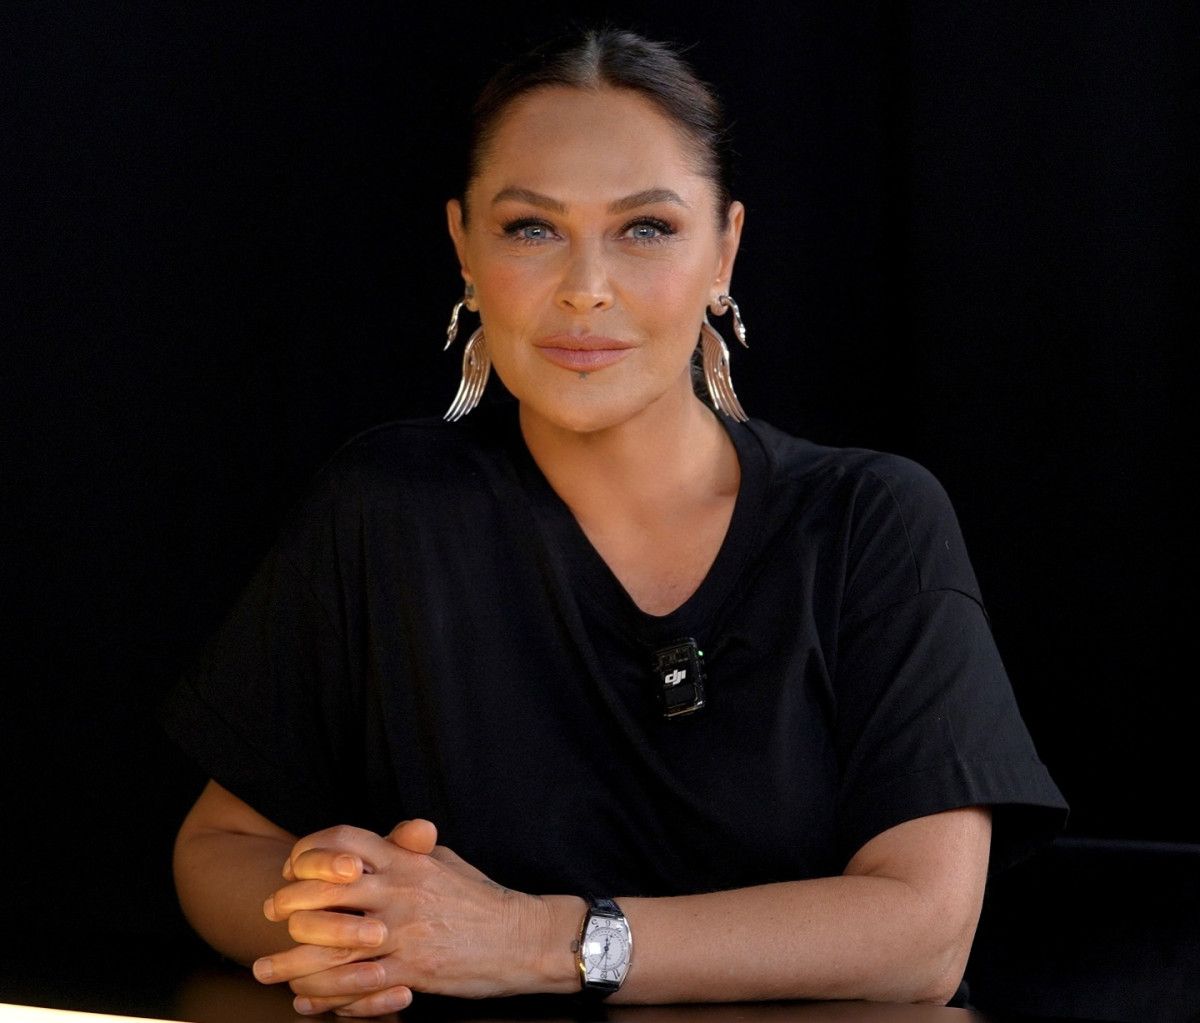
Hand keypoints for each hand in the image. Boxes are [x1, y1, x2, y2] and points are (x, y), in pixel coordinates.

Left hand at [254, 820, 559, 1016]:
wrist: (519, 937)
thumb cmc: (479, 898)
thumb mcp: (443, 861)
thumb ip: (408, 847)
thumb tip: (384, 837)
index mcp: (405, 860)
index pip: (344, 843)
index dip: (310, 852)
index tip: (292, 867)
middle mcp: (398, 890)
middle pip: (325, 891)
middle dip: (288, 903)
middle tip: (269, 913)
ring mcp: (403, 931)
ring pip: (332, 944)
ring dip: (292, 959)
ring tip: (265, 969)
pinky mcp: (412, 969)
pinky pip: (358, 983)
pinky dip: (327, 996)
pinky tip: (307, 1001)